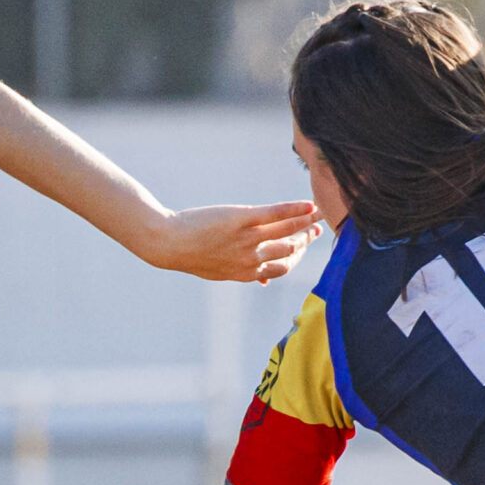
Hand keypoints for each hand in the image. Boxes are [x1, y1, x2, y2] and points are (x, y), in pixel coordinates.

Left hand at [144, 202, 321, 283]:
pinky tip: (308, 204)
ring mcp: (248, 239)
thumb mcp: (220, 272)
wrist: (168, 243)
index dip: (298, 257)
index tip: (304, 246)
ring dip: (306, 222)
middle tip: (315, 229)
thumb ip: (245, 272)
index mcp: (247, 273)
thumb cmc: (192, 254)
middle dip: (306, 240)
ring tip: (316, 212)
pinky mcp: (242, 219)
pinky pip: (275, 214)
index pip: (283, 267)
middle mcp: (252, 259)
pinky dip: (295, 209)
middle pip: (290, 250)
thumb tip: (265, 280)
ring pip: (287, 231)